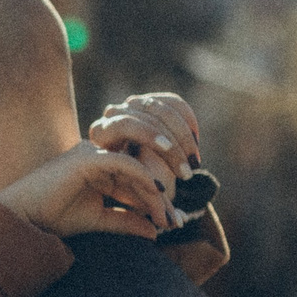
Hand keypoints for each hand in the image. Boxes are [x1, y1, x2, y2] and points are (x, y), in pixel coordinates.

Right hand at [0, 145, 171, 240]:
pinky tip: (157, 195)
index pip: (137, 180)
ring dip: (157, 190)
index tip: (173, 224)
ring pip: (137, 165)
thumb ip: (125, 221)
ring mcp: (92, 154)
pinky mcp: (87, 158)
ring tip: (169, 215)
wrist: (22, 219)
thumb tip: (154, 232)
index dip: (157, 201)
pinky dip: (143, 177)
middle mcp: (98, 156)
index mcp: (100, 168)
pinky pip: (124, 163)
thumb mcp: (98, 220)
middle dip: (161, 198)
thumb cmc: (52, 219)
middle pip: (141, 171)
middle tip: (177, 222)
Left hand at [88, 93, 203, 191]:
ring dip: (185, 135)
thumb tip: (164, 193)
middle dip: (174, 142)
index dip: (149, 134)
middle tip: (190, 169)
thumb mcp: (129, 189)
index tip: (168, 148)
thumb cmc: (126, 187)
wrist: (130, 176)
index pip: (126, 124)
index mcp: (101, 134)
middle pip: (149, 117)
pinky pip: (174, 103)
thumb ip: (143, 184)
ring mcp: (133, 106)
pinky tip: (196, 140)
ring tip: (195, 160)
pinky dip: (188, 120)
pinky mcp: (152, 102)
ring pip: (164, 109)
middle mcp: (114, 114)